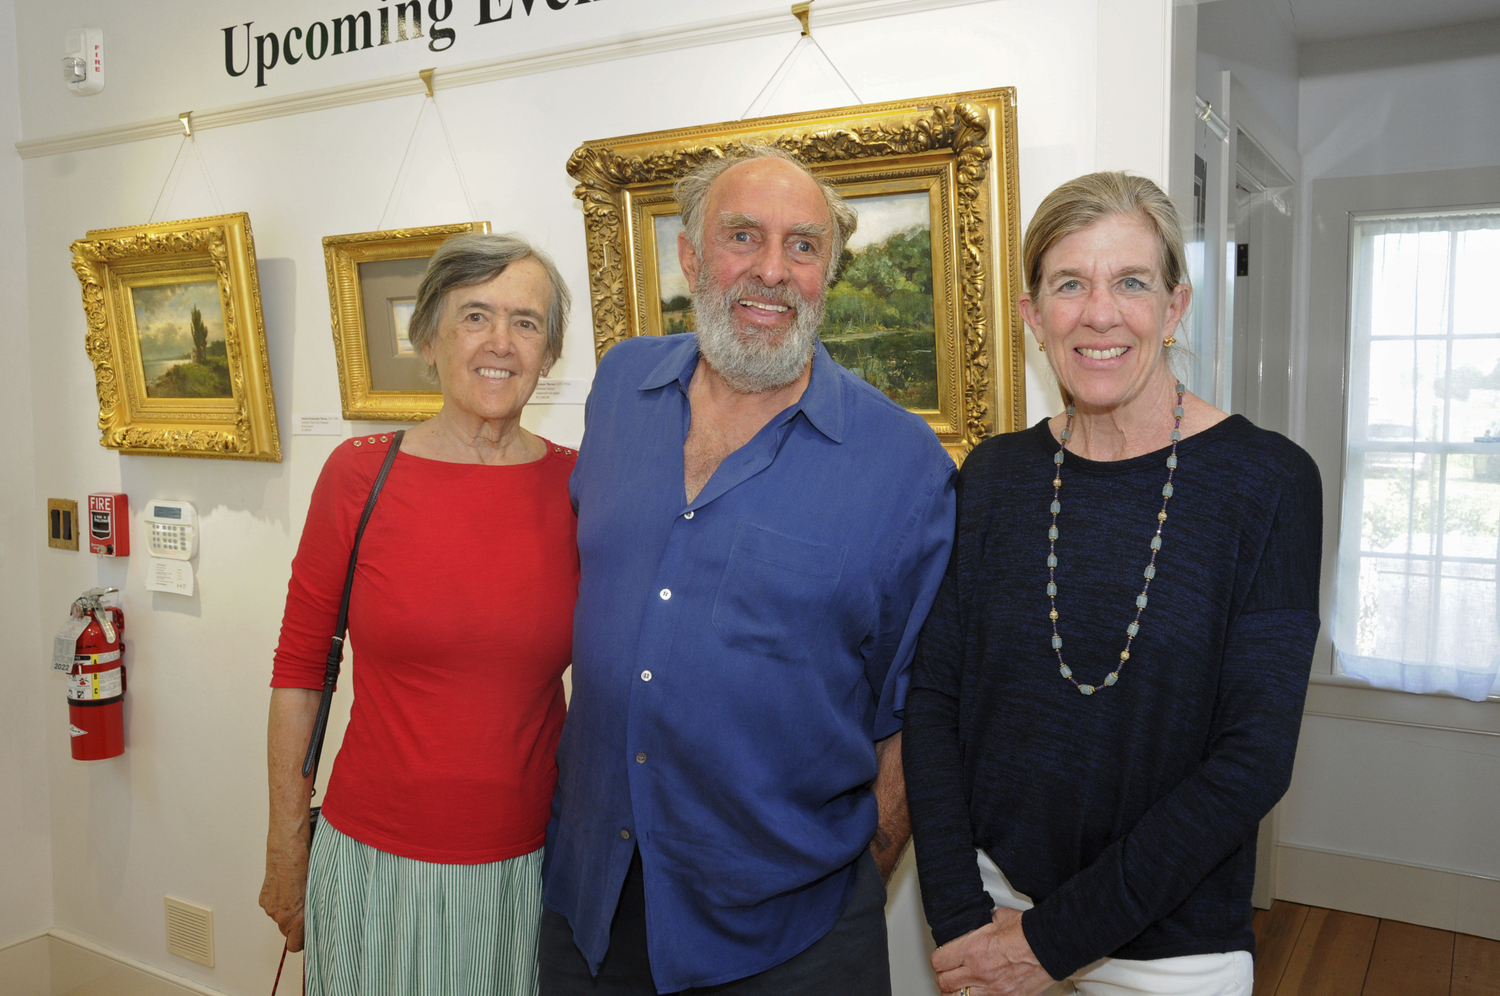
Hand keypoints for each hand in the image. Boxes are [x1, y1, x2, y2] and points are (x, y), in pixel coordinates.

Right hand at [259, 838, 308, 951]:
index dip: (303, 940)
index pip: (294, 945)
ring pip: (281, 919)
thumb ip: (317, 910)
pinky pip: (273, 908)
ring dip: (289, 911)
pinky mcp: (263, 898)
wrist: (288, 846)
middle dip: (297, 924)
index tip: (311, 932)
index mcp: (295, 917)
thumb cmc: (307, 864)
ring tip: (298, 892)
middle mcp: (279, 915)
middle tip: (308, 906)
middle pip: (288, 932)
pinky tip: (288, 887)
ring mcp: (269, 907)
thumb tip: (321, 921)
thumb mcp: (319, 889)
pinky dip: (280, 902)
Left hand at [931, 908, 1054, 995]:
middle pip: (944, 983)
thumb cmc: (1028, 932)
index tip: (942, 959)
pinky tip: (979, 993)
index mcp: (972, 950)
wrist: (1051, 945)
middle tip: (948, 974)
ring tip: (960, 988)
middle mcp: (979, 972)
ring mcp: (993, 990)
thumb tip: (982, 925)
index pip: (938, 962)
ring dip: (957, 993)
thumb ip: (983, 925)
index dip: (938, 960)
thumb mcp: (999, 919)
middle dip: (944, 978)